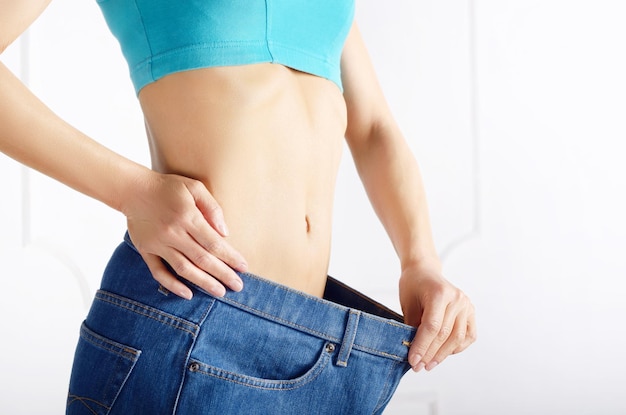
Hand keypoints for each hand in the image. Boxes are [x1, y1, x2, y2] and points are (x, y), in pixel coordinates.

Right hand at [123, 171, 247, 298]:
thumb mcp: (194, 187)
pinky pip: (159, 272)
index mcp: (188, 217)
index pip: (214, 243)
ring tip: (220, 292)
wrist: (132, 189)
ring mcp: (159, 244)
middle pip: (202, 259)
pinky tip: (188, 294)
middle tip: (238, 286)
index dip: (230, 257)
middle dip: (223, 274)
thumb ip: (212, 208)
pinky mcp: (146, 250)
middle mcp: (174, 233)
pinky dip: (172, 285)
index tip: (243, 268)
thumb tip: (225, 233)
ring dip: (204, 282)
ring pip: (184, 269)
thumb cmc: (168, 187)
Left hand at [399, 260, 475, 371]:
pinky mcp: (471, 310)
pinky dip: (457, 347)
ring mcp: (466, 304)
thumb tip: (414, 352)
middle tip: (418, 367)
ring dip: (443, 354)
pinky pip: (468, 335)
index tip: (413, 361)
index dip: (422, 346)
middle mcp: (457, 298)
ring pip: (457, 338)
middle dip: (430, 354)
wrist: (425, 271)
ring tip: (429, 364)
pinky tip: (444, 353)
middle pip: (444, 334)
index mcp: (439, 293)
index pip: (431, 326)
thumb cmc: (413, 285)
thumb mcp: (408, 304)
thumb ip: (412, 326)